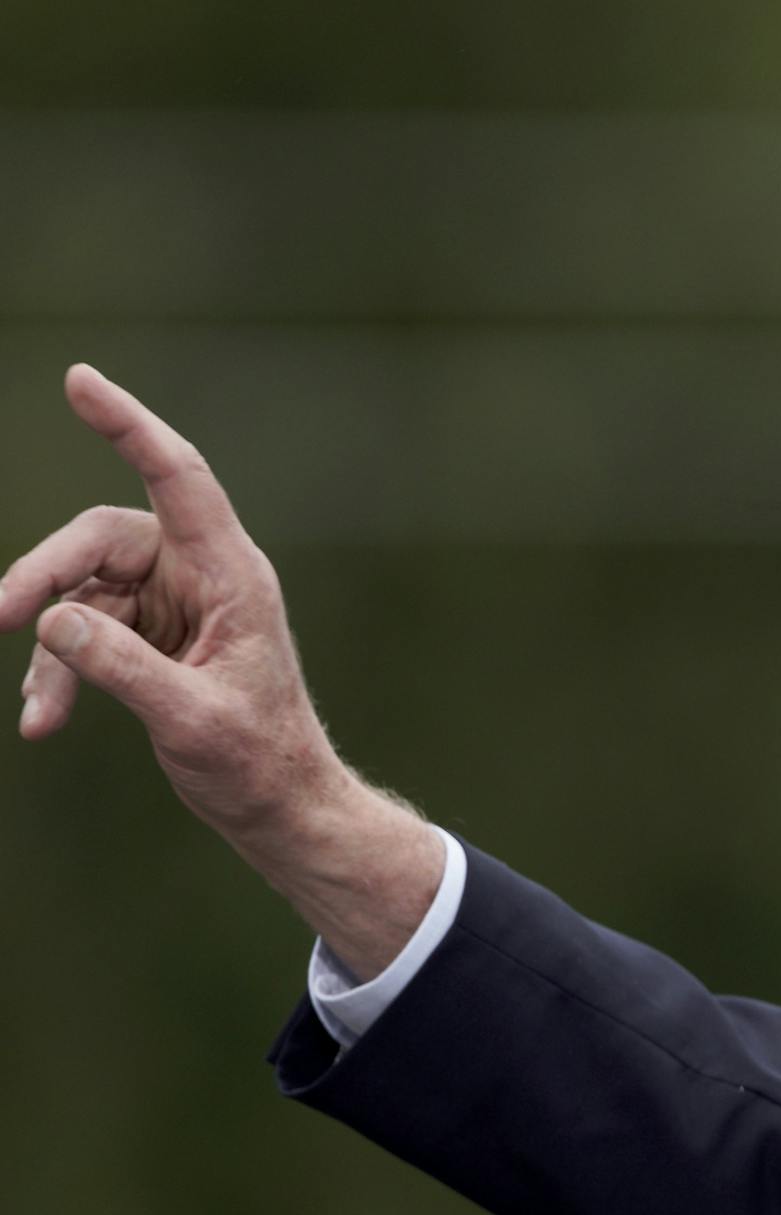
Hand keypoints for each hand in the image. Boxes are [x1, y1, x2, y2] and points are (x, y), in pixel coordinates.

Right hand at [2, 364, 343, 839]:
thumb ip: (126, 670)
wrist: (283, 809)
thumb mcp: (194, 720)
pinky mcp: (152, 638)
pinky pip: (85, 634)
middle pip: (101, 539)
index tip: (80, 379)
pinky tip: (42, 721)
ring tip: (36, 715)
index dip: (130, 426)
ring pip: (82, 593)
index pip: (178, 480)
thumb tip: (53, 619)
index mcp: (233, 577)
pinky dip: (60, 673)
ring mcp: (175, 606)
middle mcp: (203, 578)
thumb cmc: (261, 763)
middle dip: (43, 573)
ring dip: (50, 649)